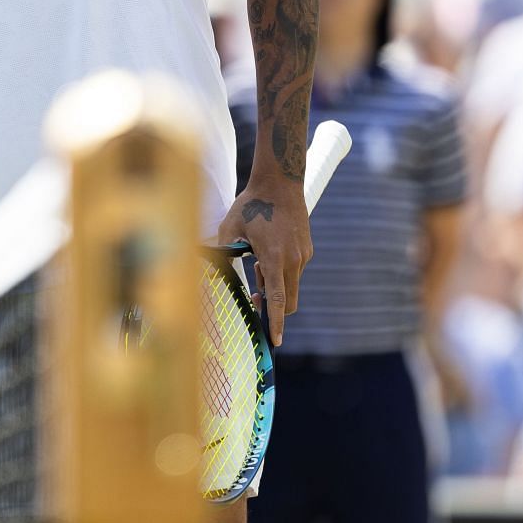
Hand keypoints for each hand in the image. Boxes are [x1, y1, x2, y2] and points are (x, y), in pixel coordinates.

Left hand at [215, 174, 311, 346]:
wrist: (280, 183)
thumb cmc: (251, 205)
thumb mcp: (230, 229)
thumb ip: (224, 254)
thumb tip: (215, 276)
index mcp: (275, 258)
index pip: (279, 300)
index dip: (277, 322)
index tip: (275, 340)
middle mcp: (294, 260)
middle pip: (289, 300)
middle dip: (274, 308)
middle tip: (252, 300)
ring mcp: (304, 255)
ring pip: (290, 284)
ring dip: (274, 285)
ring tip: (255, 263)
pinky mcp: (307, 250)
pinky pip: (294, 270)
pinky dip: (280, 272)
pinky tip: (265, 253)